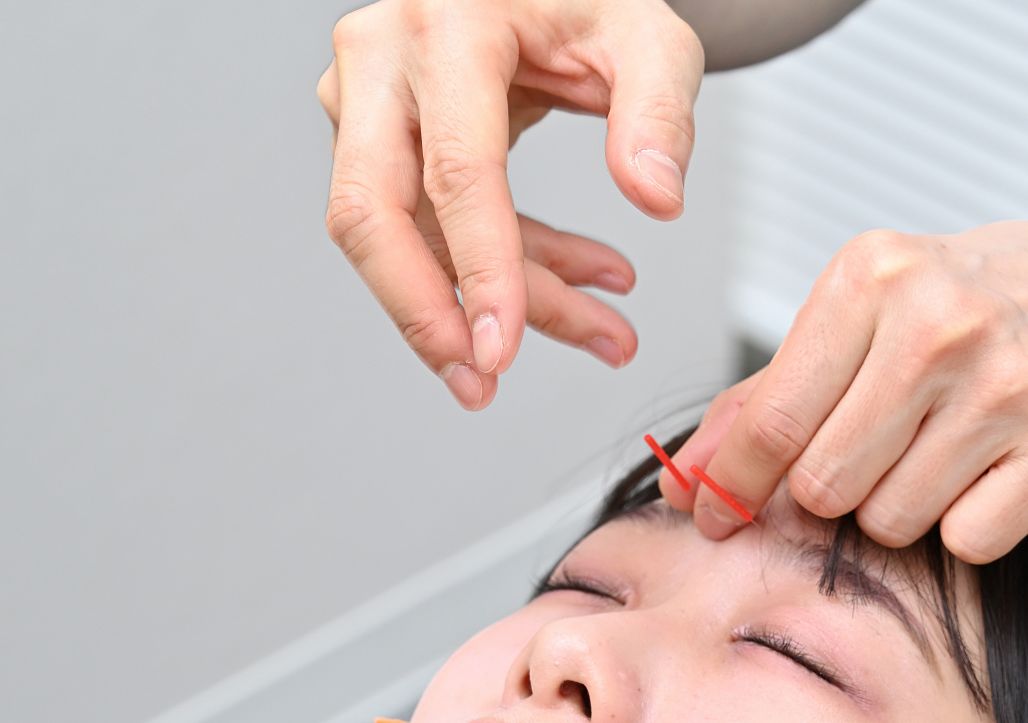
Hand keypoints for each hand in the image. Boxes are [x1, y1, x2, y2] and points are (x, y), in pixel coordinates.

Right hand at [318, 0, 704, 408]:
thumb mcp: (649, 34)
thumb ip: (661, 110)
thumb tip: (656, 198)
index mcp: (446, 26)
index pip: (454, 170)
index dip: (480, 270)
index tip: (503, 350)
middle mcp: (384, 58)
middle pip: (372, 213)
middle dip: (428, 315)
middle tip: (484, 383)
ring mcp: (366, 97)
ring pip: (405, 233)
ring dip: (494, 299)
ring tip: (600, 334)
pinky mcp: (374, 132)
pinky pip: (428, 225)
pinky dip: (503, 268)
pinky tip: (578, 292)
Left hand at [662, 223, 1027, 561]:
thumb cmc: (961, 306)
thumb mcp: (858, 314)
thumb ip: (765, 397)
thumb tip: (686, 482)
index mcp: (872, 277)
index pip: (773, 422)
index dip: (733, 485)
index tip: (716, 511)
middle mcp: (941, 324)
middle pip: (826, 486)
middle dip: (830, 491)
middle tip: (867, 455)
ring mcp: (1010, 383)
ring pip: (894, 522)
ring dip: (898, 508)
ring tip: (934, 450)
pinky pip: (970, 542)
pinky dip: (966, 524)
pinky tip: (984, 469)